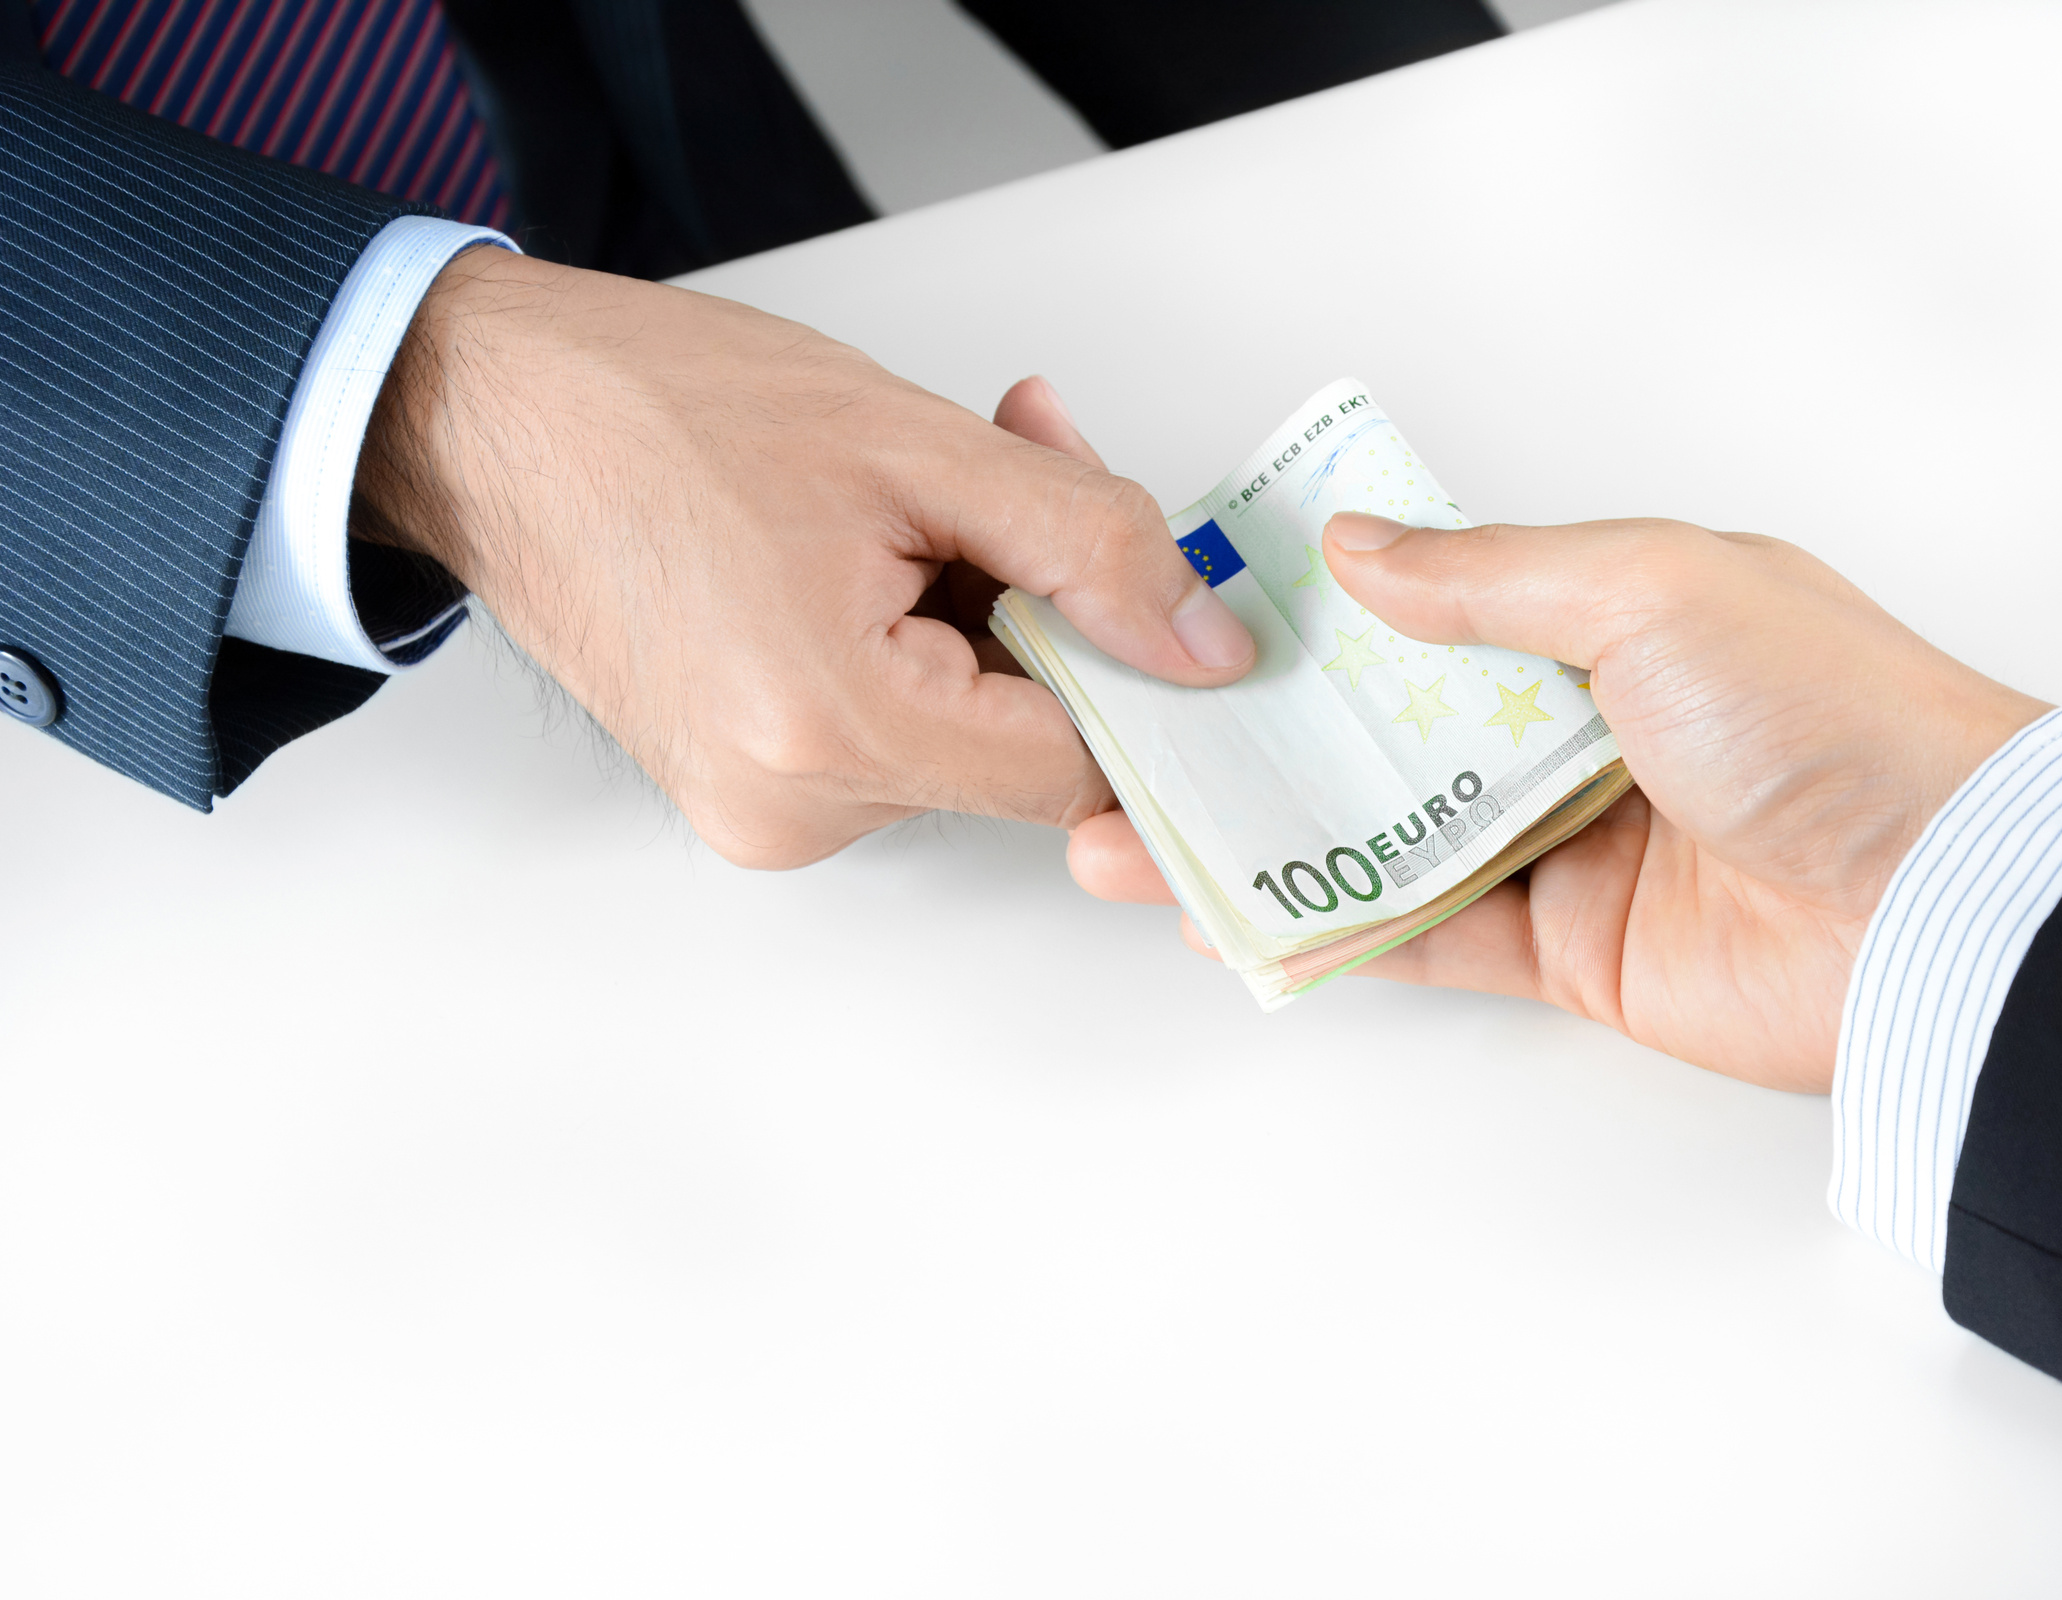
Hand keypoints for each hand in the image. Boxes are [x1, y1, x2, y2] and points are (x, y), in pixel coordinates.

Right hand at [352, 246, 1253, 866]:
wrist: (480, 415)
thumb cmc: (650, 409)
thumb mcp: (913, 444)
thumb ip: (1091, 548)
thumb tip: (1205, 649)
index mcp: (830, 730)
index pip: (1079, 768)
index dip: (1144, 678)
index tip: (1169, 601)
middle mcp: (791, 807)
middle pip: (1023, 744)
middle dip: (1052, 603)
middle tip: (1022, 457)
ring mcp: (761, 810)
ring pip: (964, 729)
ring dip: (983, 605)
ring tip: (914, 485)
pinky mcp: (746, 787)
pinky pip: (894, 729)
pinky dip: (919, 636)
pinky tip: (877, 540)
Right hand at [1070, 515, 2044, 1091]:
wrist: (1943, 899)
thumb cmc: (1827, 714)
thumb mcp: (1645, 588)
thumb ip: (1486, 576)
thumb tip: (1356, 548)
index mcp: (1612, 615)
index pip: (1429, 603)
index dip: (1314, 608)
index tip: (1200, 608)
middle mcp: (1585, 725)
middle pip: (1383, 727)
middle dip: (1256, 731)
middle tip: (1135, 730)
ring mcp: (1572, 842)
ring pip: (1381, 836)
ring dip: (1261, 834)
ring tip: (1130, 828)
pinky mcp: (1573, 951)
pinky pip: (1426, 936)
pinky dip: (1328, 928)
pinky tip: (1230, 915)